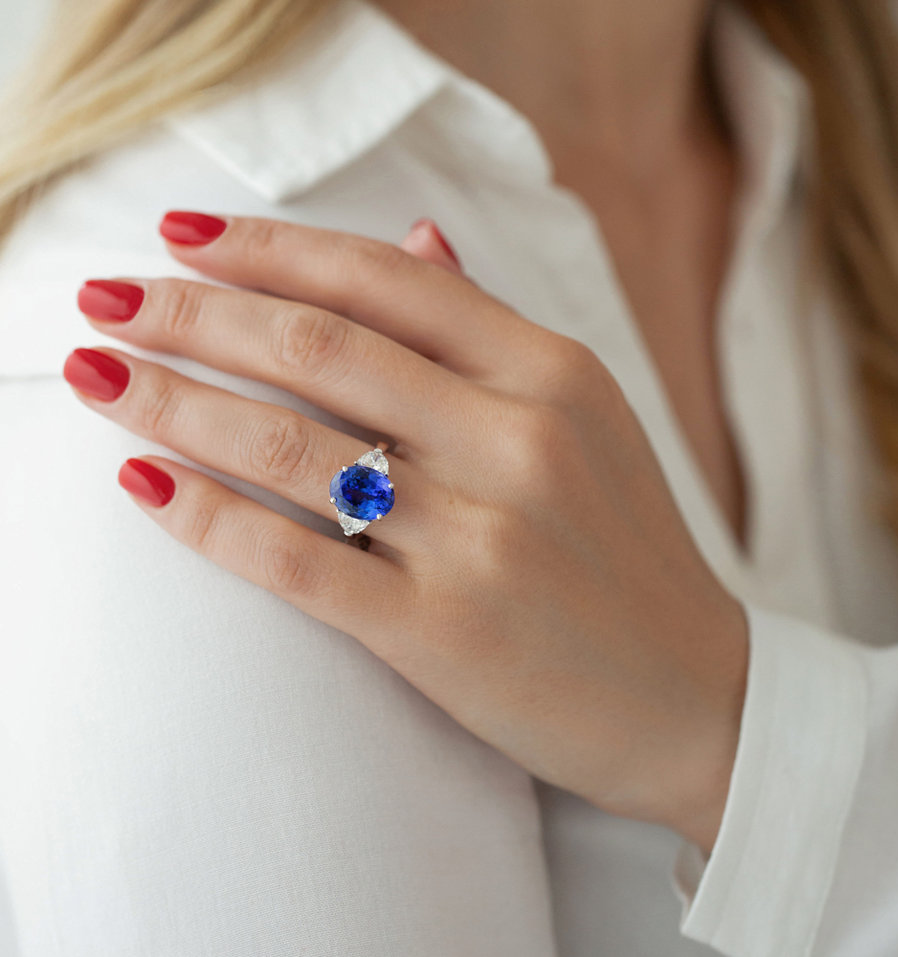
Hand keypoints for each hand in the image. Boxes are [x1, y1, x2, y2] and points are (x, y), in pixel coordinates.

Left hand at [64, 211, 748, 853]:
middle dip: (193, 313)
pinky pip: (297, 561)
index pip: (384, 278)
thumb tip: (414, 235)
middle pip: (319, 346)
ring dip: (174, 402)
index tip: (182, 233)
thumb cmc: (628, 552)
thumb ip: (490, 332)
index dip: (269, 246)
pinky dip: (207, 517)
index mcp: (552, 371)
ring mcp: (482, 537)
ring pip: (292, 444)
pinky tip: (143, 486)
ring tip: (97, 376)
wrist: (697, 694)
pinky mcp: (446, 633)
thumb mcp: (585, 415)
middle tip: (105, 300)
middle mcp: (517, 438)